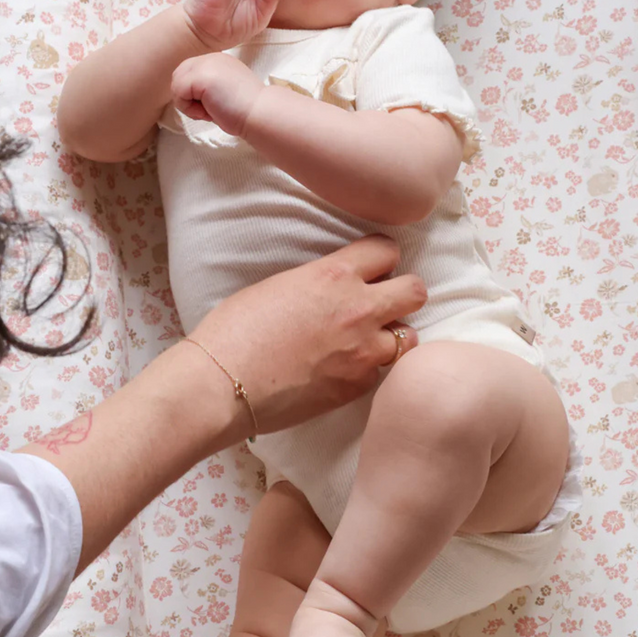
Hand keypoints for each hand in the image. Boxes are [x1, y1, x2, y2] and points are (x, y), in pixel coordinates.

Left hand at [171, 52, 263, 135]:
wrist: (260, 113)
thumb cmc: (247, 110)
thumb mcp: (225, 91)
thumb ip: (208, 87)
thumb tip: (186, 96)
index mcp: (219, 60)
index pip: (190, 74)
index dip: (195, 94)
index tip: (215, 106)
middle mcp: (211, 57)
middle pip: (179, 76)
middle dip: (188, 97)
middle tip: (209, 110)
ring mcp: (205, 64)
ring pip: (177, 84)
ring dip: (188, 104)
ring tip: (210, 111)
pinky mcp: (199, 76)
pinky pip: (178, 92)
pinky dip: (188, 108)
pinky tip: (208, 112)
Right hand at [187, 235, 426, 434]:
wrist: (221, 383)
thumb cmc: (235, 329)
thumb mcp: (281, 285)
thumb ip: (319, 283)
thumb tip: (333, 290)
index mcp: (335, 274)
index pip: (387, 250)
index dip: (382, 259)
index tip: (373, 269)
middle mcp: (358, 308)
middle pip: (415, 291)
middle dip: (403, 294)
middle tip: (384, 304)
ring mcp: (362, 351)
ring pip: (408, 337)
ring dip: (392, 336)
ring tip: (367, 342)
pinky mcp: (356, 386)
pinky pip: (380, 373)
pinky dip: (368, 370)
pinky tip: (343, 370)